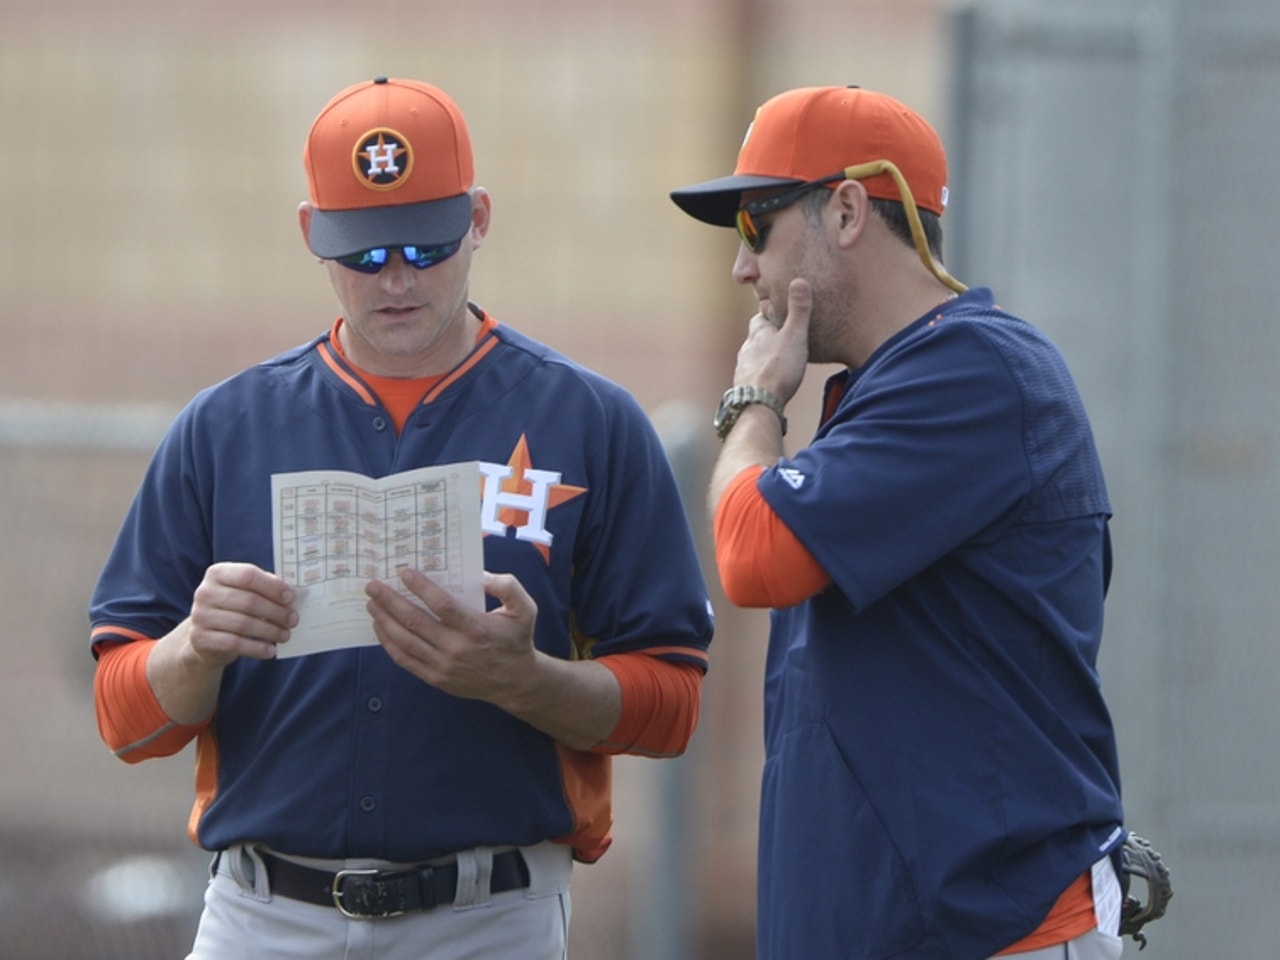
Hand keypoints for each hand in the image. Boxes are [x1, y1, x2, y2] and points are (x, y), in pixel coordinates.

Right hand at [186, 562, 296, 664]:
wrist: (205, 635)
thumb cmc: (233, 608)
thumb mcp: (244, 592)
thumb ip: (264, 588)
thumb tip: (291, 594)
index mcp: (217, 573)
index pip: (248, 575)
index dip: (272, 587)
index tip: (290, 597)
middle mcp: (205, 592)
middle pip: (248, 601)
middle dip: (276, 612)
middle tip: (293, 620)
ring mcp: (200, 616)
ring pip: (243, 624)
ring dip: (270, 631)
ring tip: (285, 635)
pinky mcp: (200, 638)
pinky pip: (235, 644)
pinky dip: (257, 648)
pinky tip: (271, 650)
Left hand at [366, 569, 538, 704]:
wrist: (515, 682)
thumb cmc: (516, 639)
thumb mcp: (525, 608)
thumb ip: (507, 586)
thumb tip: (480, 575)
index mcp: (477, 628)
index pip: (442, 605)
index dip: (421, 588)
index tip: (403, 572)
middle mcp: (457, 648)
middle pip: (415, 622)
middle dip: (390, 601)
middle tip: (372, 586)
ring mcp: (443, 666)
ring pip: (405, 641)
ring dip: (384, 620)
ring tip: (371, 604)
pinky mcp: (435, 678)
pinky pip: (405, 660)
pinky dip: (389, 643)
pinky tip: (380, 628)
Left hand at [735, 277, 812, 404]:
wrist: (758, 403)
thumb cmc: (777, 369)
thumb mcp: (794, 336)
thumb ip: (799, 311)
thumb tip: (799, 281)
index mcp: (759, 332)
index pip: (761, 315)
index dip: (770, 311)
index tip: (777, 308)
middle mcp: (747, 347)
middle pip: (757, 336)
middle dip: (767, 334)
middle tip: (782, 334)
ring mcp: (743, 366)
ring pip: (753, 355)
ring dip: (764, 355)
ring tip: (778, 357)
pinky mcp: (744, 384)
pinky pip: (754, 374)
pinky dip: (761, 373)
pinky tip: (769, 378)